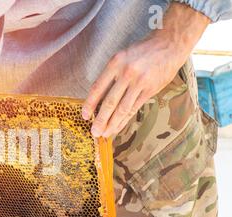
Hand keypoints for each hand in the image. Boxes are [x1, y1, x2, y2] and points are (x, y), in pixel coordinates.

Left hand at [83, 3, 210, 137]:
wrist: (170, 44)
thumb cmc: (143, 51)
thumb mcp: (122, 56)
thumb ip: (112, 75)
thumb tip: (99, 98)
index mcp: (116, 63)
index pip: (98, 87)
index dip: (90, 104)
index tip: (84, 116)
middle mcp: (127, 73)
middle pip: (110, 101)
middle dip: (101, 120)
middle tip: (94, 132)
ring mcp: (140, 82)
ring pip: (122, 108)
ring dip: (112, 123)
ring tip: (105, 134)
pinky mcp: (150, 89)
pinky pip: (134, 108)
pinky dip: (125, 119)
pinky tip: (118, 127)